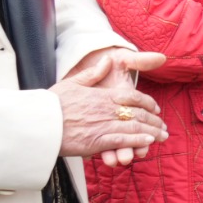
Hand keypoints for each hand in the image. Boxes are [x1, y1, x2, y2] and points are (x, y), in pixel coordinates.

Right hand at [54, 50, 167, 165]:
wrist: (38, 122)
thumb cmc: (52, 103)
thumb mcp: (72, 82)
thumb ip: (92, 73)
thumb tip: (107, 60)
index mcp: (102, 95)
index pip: (133, 96)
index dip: (147, 102)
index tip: (155, 108)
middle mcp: (106, 109)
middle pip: (138, 113)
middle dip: (154, 120)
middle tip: (163, 126)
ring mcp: (103, 125)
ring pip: (135, 127)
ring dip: (151, 132)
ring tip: (161, 136)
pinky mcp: (97, 141)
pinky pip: (123, 140)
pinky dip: (137, 141)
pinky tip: (147, 142)